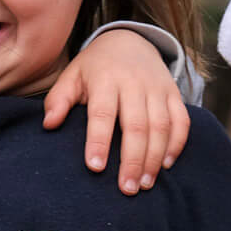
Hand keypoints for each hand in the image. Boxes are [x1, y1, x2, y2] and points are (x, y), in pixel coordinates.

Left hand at [46, 29, 190, 195]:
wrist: (129, 40)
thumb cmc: (95, 67)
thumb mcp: (72, 76)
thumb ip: (59, 99)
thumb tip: (49, 125)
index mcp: (105, 79)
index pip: (102, 113)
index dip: (98, 141)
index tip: (95, 167)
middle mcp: (134, 83)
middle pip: (136, 125)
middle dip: (132, 160)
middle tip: (127, 189)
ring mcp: (157, 88)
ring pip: (161, 126)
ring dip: (155, 158)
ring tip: (145, 185)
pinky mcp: (174, 93)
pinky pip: (181, 121)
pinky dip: (176, 144)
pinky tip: (166, 165)